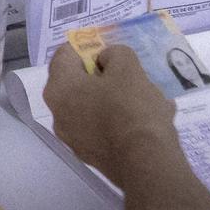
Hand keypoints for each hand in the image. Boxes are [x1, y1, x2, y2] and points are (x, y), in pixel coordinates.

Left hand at [41, 43, 178, 186]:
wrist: (146, 164)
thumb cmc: (131, 108)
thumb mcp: (128, 68)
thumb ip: (115, 54)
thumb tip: (107, 60)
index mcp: (59, 89)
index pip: (65, 55)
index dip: (86, 45)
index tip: (108, 45)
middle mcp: (58, 114)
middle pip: (79, 82)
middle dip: (104, 73)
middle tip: (128, 69)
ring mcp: (74, 138)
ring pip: (95, 106)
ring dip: (117, 97)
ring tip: (148, 94)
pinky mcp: (92, 156)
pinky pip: (105, 127)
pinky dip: (122, 118)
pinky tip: (151, 117)